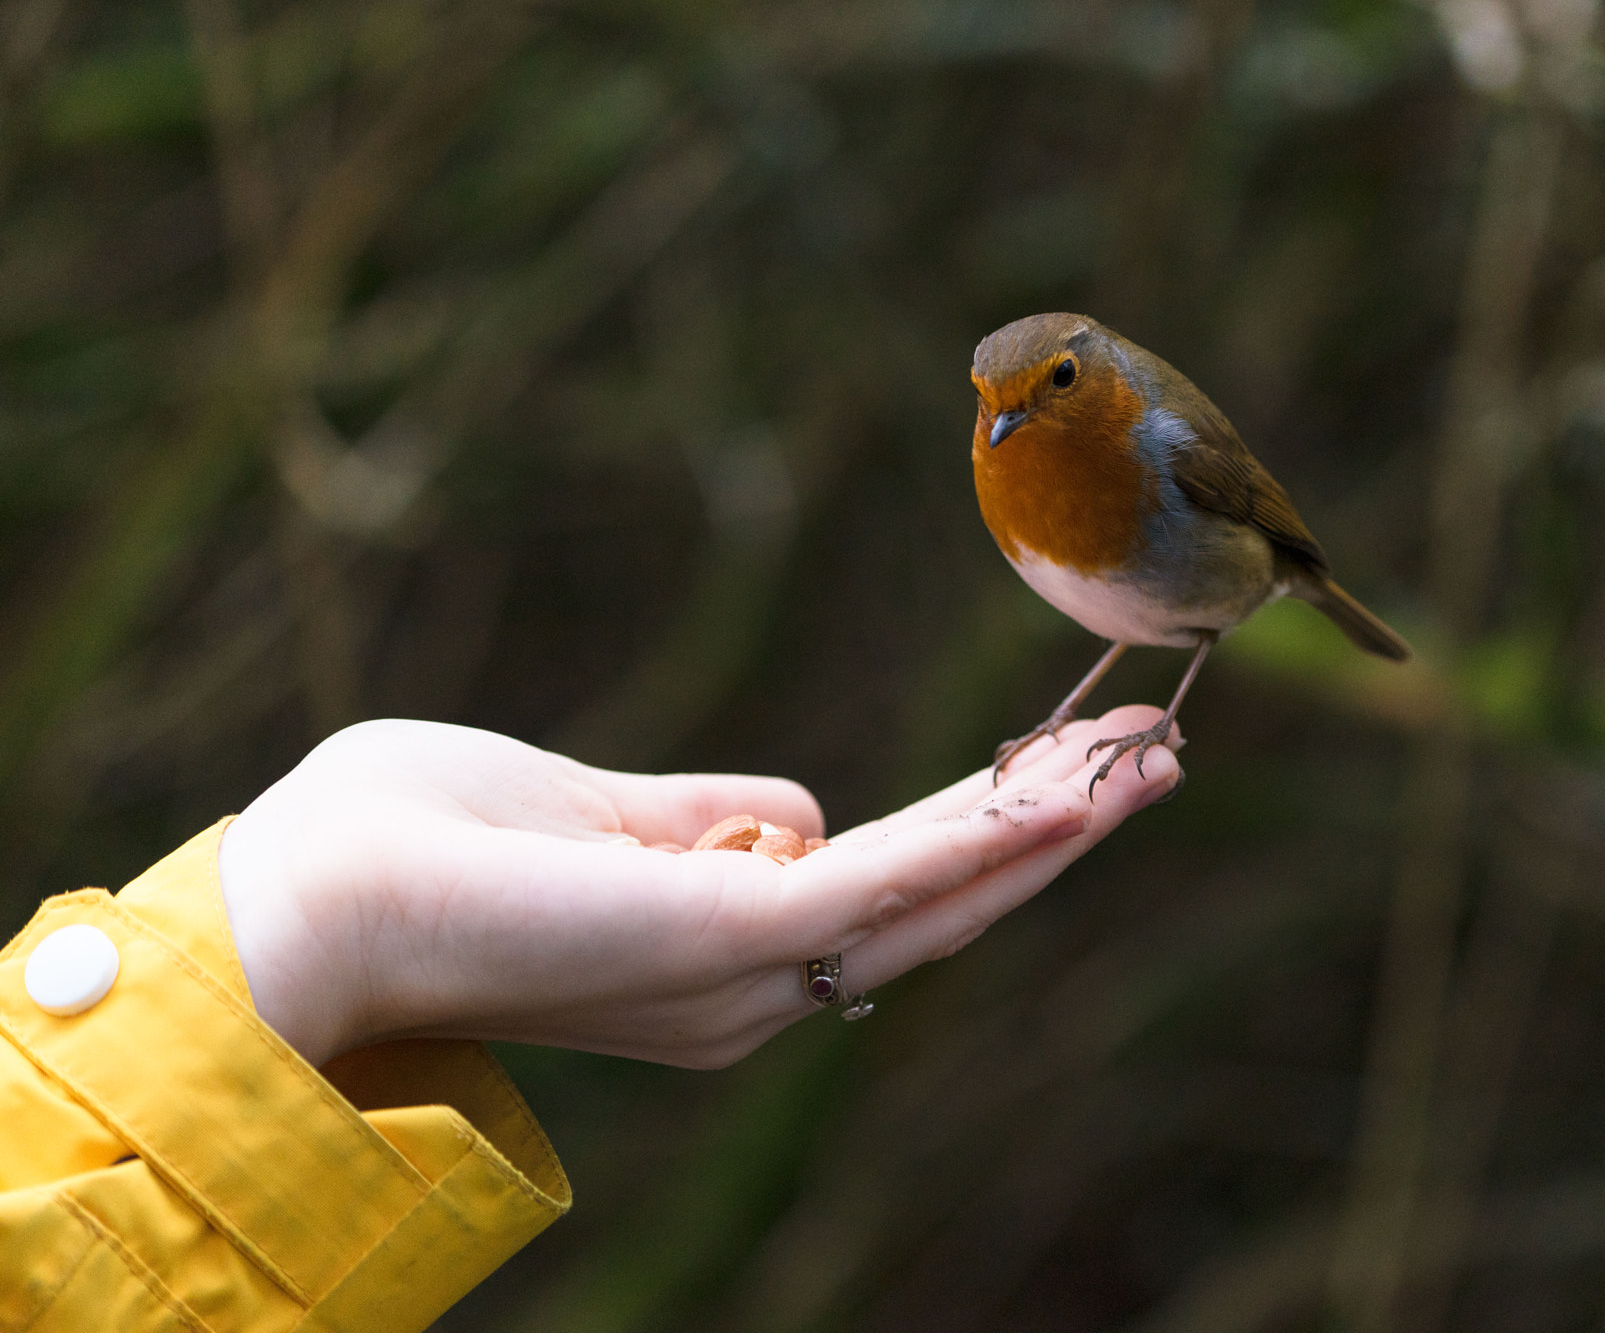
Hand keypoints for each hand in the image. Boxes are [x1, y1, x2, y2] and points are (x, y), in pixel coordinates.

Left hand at [215, 710, 1178, 1067]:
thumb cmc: (422, 844)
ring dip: (1052, 827)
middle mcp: (753, 985)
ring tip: (1150, 761)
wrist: (310, 897)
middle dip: (1055, 829)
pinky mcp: (727, 938)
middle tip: (1158, 756)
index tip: (1075, 768)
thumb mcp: (595, 814)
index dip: (991, 830)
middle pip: (942, 900)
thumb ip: (701, 815)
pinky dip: (986, 843)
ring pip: (939, 896)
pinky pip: (885, 885)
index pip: (891, 887)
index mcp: (722, 950)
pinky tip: (1065, 799)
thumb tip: (789, 808)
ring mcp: (745, 971)